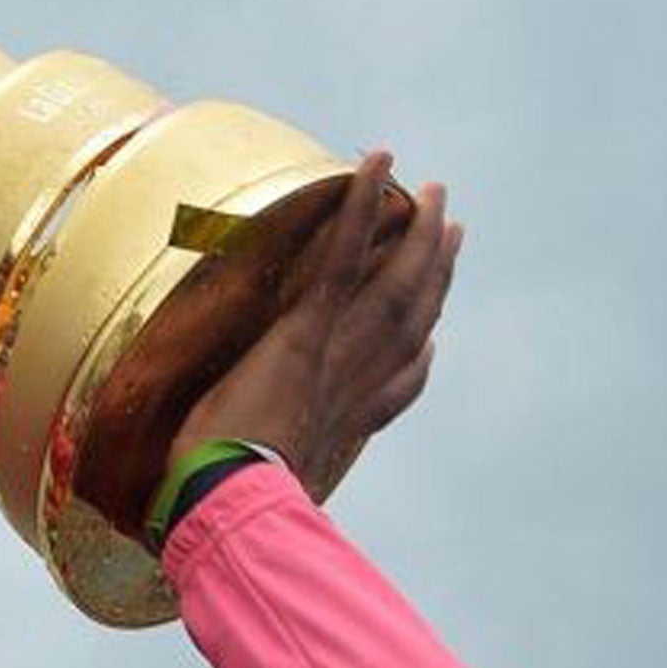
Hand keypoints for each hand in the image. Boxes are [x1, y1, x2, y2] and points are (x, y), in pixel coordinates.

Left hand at [165, 152, 461, 496]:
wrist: (224, 501)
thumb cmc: (219, 505)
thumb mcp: (245, 488)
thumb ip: (249, 475)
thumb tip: (214, 484)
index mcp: (340, 427)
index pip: (396, 388)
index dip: (419, 360)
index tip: (434, 337)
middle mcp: (353, 387)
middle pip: (411, 323)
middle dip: (435, 276)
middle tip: (452, 231)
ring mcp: (335, 354)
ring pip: (394, 284)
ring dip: (416, 233)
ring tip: (432, 192)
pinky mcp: (306, 330)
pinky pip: (341, 257)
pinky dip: (361, 206)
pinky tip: (377, 162)